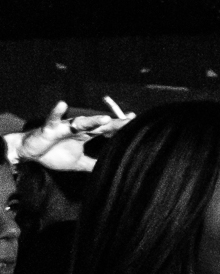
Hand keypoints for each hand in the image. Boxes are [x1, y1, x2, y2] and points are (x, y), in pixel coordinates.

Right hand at [16, 99, 130, 171]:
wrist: (30, 154)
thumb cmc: (53, 154)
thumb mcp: (78, 163)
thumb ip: (93, 164)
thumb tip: (111, 169)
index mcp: (85, 135)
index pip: (106, 129)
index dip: (119, 126)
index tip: (135, 120)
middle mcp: (77, 128)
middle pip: (99, 125)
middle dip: (114, 123)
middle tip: (130, 120)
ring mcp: (64, 127)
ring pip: (80, 122)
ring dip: (92, 120)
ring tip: (105, 118)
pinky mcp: (49, 128)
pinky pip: (53, 119)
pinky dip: (56, 112)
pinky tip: (62, 104)